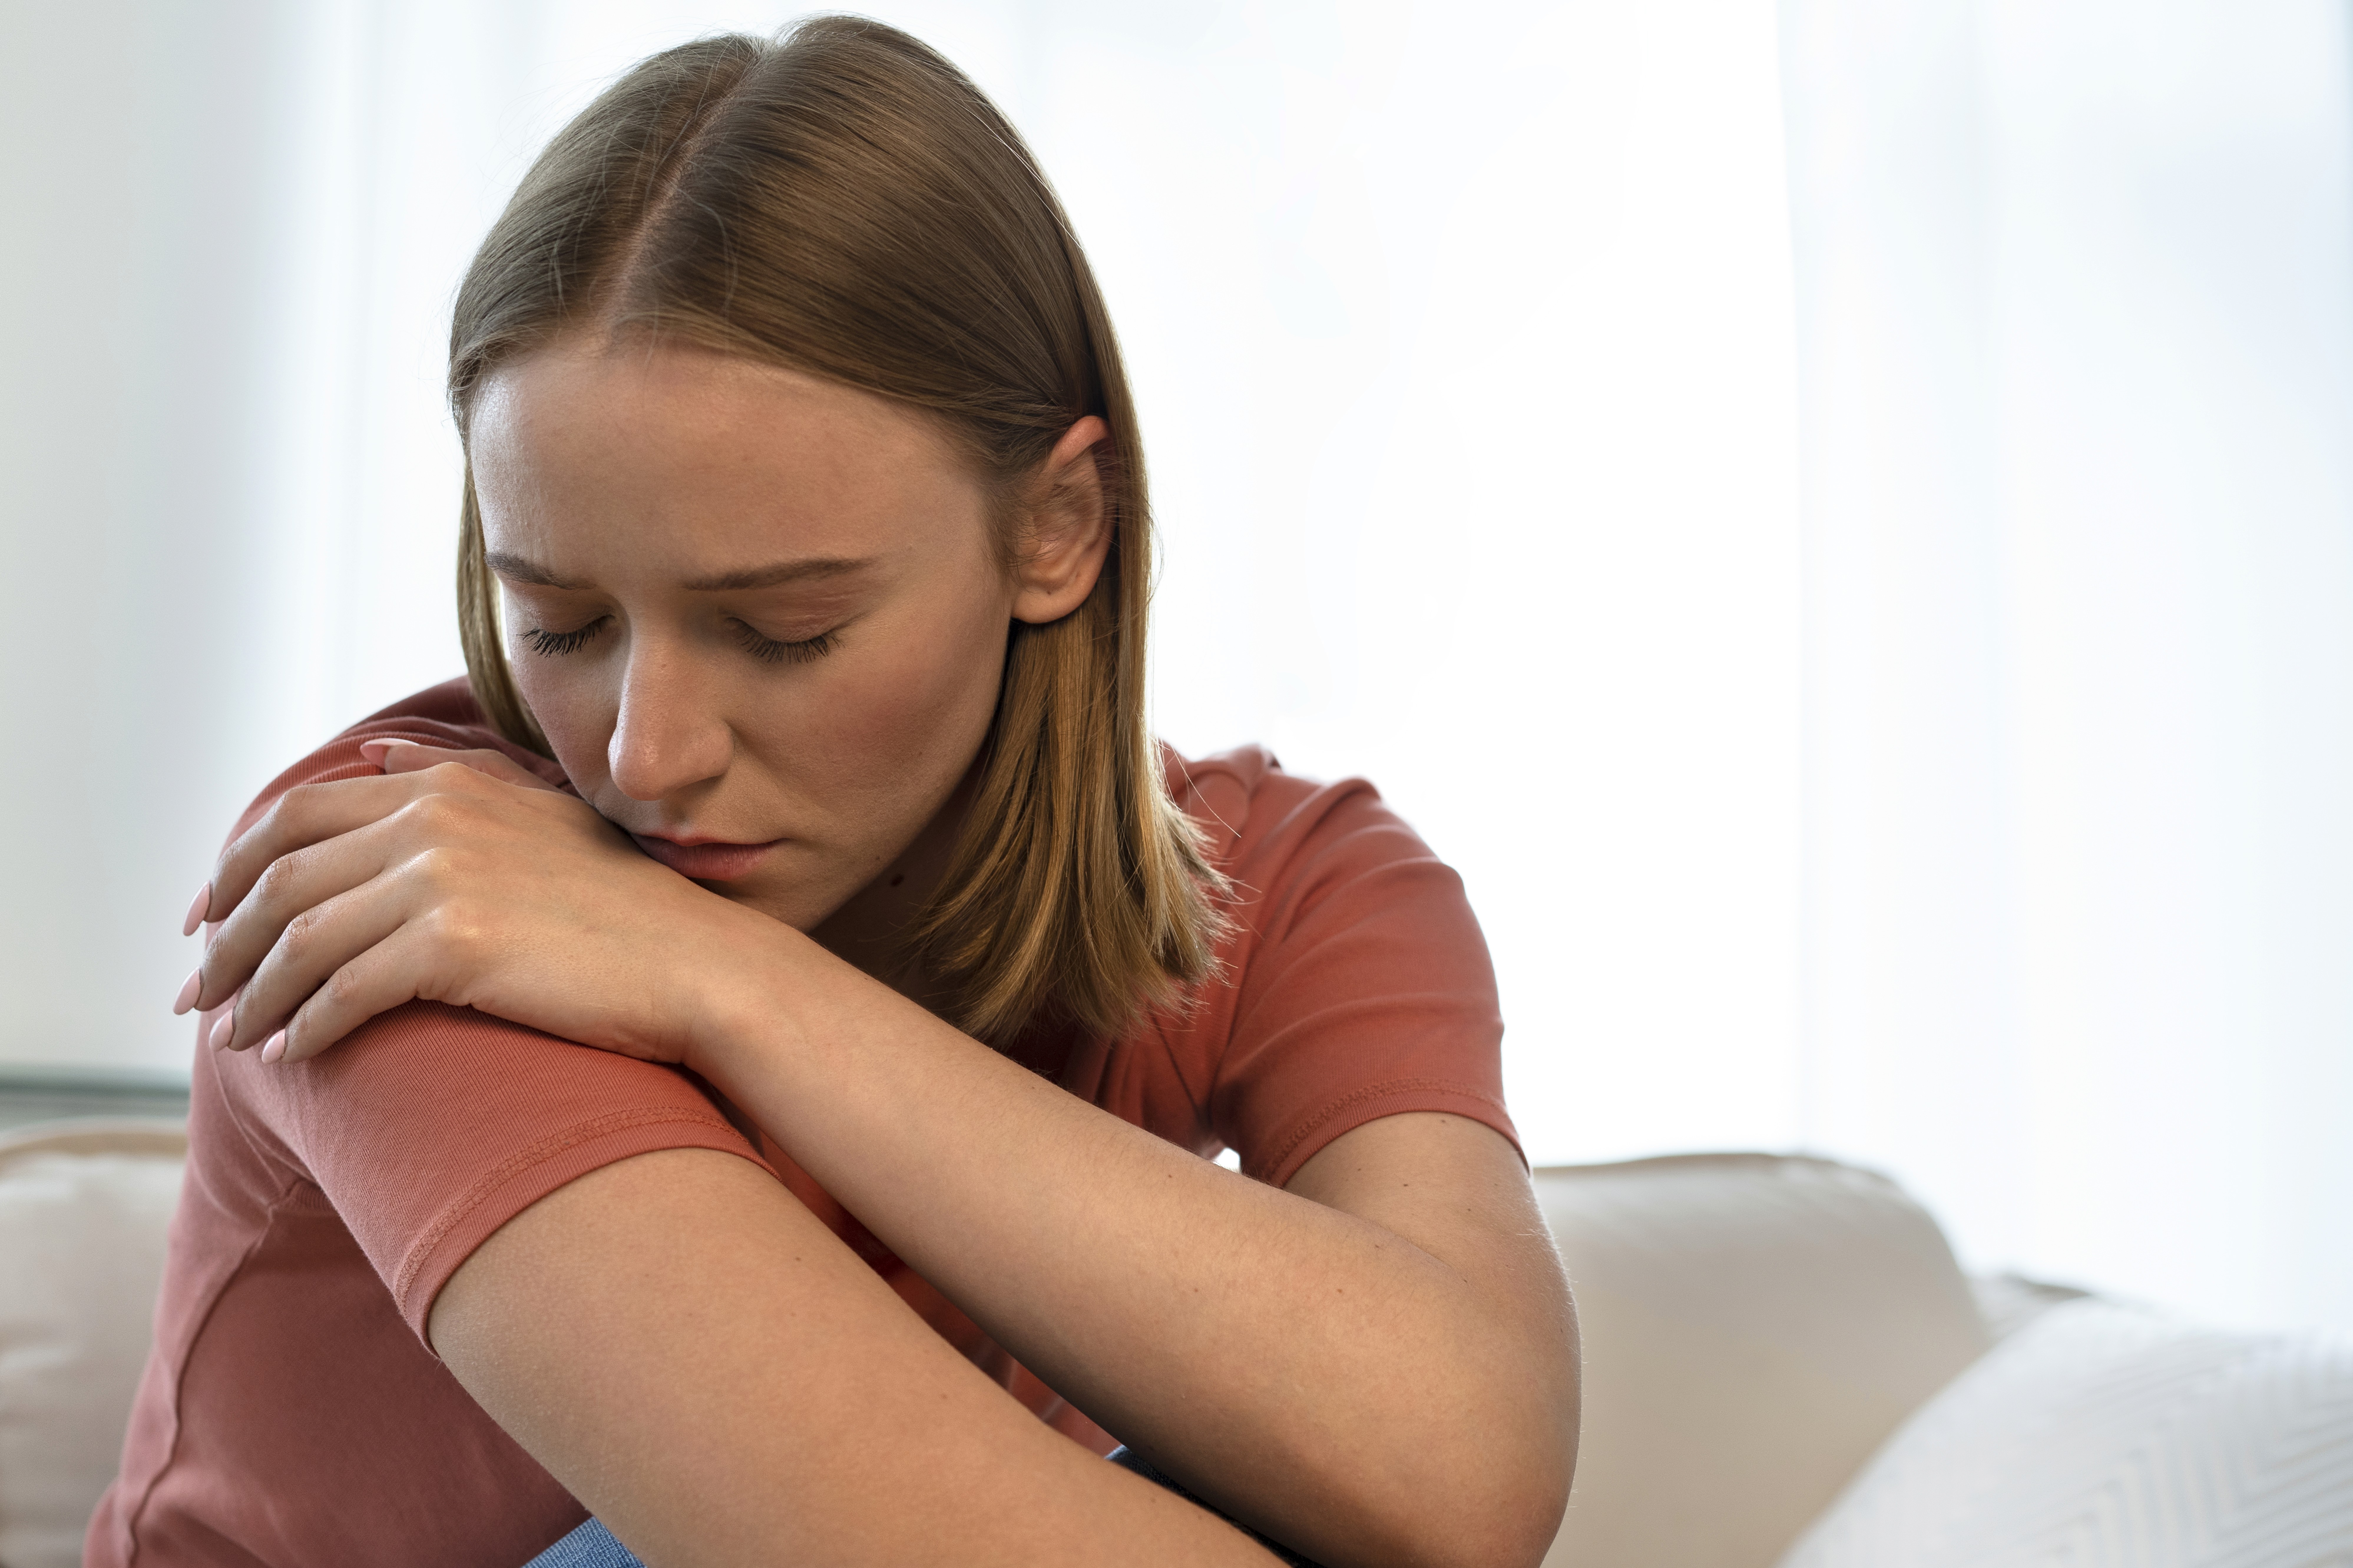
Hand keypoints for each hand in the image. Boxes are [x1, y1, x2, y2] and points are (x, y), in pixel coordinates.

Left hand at [174, 740, 784, 1065]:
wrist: (700, 966)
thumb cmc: (625, 909)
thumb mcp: (538, 817)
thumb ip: (453, 783)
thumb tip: (378, 751)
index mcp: (446, 787)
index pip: (296, 816)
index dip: (232, 869)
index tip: (204, 919)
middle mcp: (434, 822)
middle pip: (278, 876)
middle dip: (222, 939)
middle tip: (197, 991)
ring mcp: (444, 881)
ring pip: (299, 940)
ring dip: (252, 994)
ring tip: (234, 1034)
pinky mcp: (456, 948)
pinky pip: (344, 993)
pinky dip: (305, 1027)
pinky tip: (293, 1054)